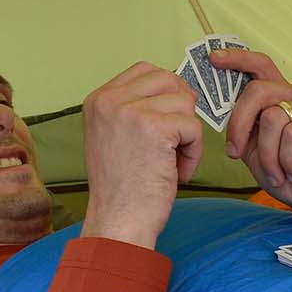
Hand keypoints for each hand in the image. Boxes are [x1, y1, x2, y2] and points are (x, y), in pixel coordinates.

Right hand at [80, 62, 201, 250]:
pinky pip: (194, 127)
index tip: (169, 120)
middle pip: (169, 80)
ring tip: (173, 162)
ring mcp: (130, 112)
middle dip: (182, 110)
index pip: (145, 70)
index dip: (167, 92)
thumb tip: (176, 90)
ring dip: (188, 134)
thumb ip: (132, 110)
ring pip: (185, 103)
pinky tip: (178, 172)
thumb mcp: (112, 137)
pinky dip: (194, 152)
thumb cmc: (121, 188)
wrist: (118, 221)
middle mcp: (109, 101)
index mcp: (98, 100)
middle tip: (177, 141)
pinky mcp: (154, 128)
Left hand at [214, 48, 291, 253]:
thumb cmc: (289, 177)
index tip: (213, 58)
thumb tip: (217, 105)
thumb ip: (242, 127)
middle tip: (236, 153)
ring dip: (268, 154)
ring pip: (272, 116)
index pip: (261, 66)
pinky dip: (286, 159)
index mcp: (284, 97)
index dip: (237, 59)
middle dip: (239, 125)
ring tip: (279, 172)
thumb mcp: (255, 150)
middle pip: (257, 91)